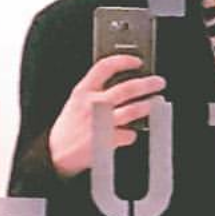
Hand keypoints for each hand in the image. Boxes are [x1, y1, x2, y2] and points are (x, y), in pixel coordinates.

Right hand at [47, 54, 166, 179]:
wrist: (56, 154)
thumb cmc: (67, 129)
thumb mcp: (75, 102)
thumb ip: (94, 91)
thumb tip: (123, 83)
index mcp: (82, 91)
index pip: (105, 67)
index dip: (124, 61)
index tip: (137, 61)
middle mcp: (92, 104)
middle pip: (127, 88)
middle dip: (147, 83)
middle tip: (159, 82)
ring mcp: (101, 123)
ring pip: (133, 110)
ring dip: (149, 106)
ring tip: (156, 103)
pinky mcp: (107, 141)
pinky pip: (129, 134)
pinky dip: (133, 134)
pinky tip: (132, 133)